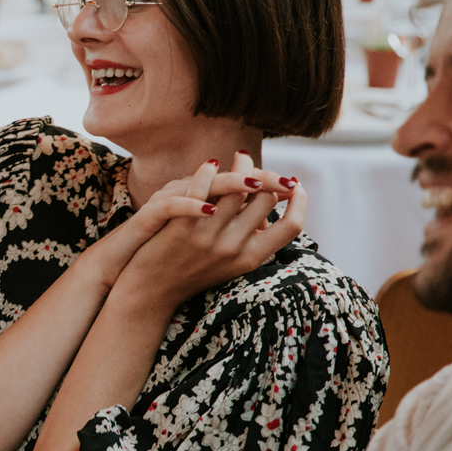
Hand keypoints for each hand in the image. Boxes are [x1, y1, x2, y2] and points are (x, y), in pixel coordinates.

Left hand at [112, 153, 306, 313]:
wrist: (151, 292)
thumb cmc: (192, 272)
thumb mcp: (230, 262)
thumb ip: (252, 239)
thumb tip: (272, 207)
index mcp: (251, 258)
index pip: (292, 226)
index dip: (300, 201)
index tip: (296, 185)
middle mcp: (234, 248)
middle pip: (266, 199)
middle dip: (268, 176)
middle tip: (261, 167)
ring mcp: (208, 237)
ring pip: (238, 188)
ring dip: (242, 166)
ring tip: (239, 158)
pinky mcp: (182, 226)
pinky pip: (201, 189)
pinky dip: (208, 172)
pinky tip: (210, 164)